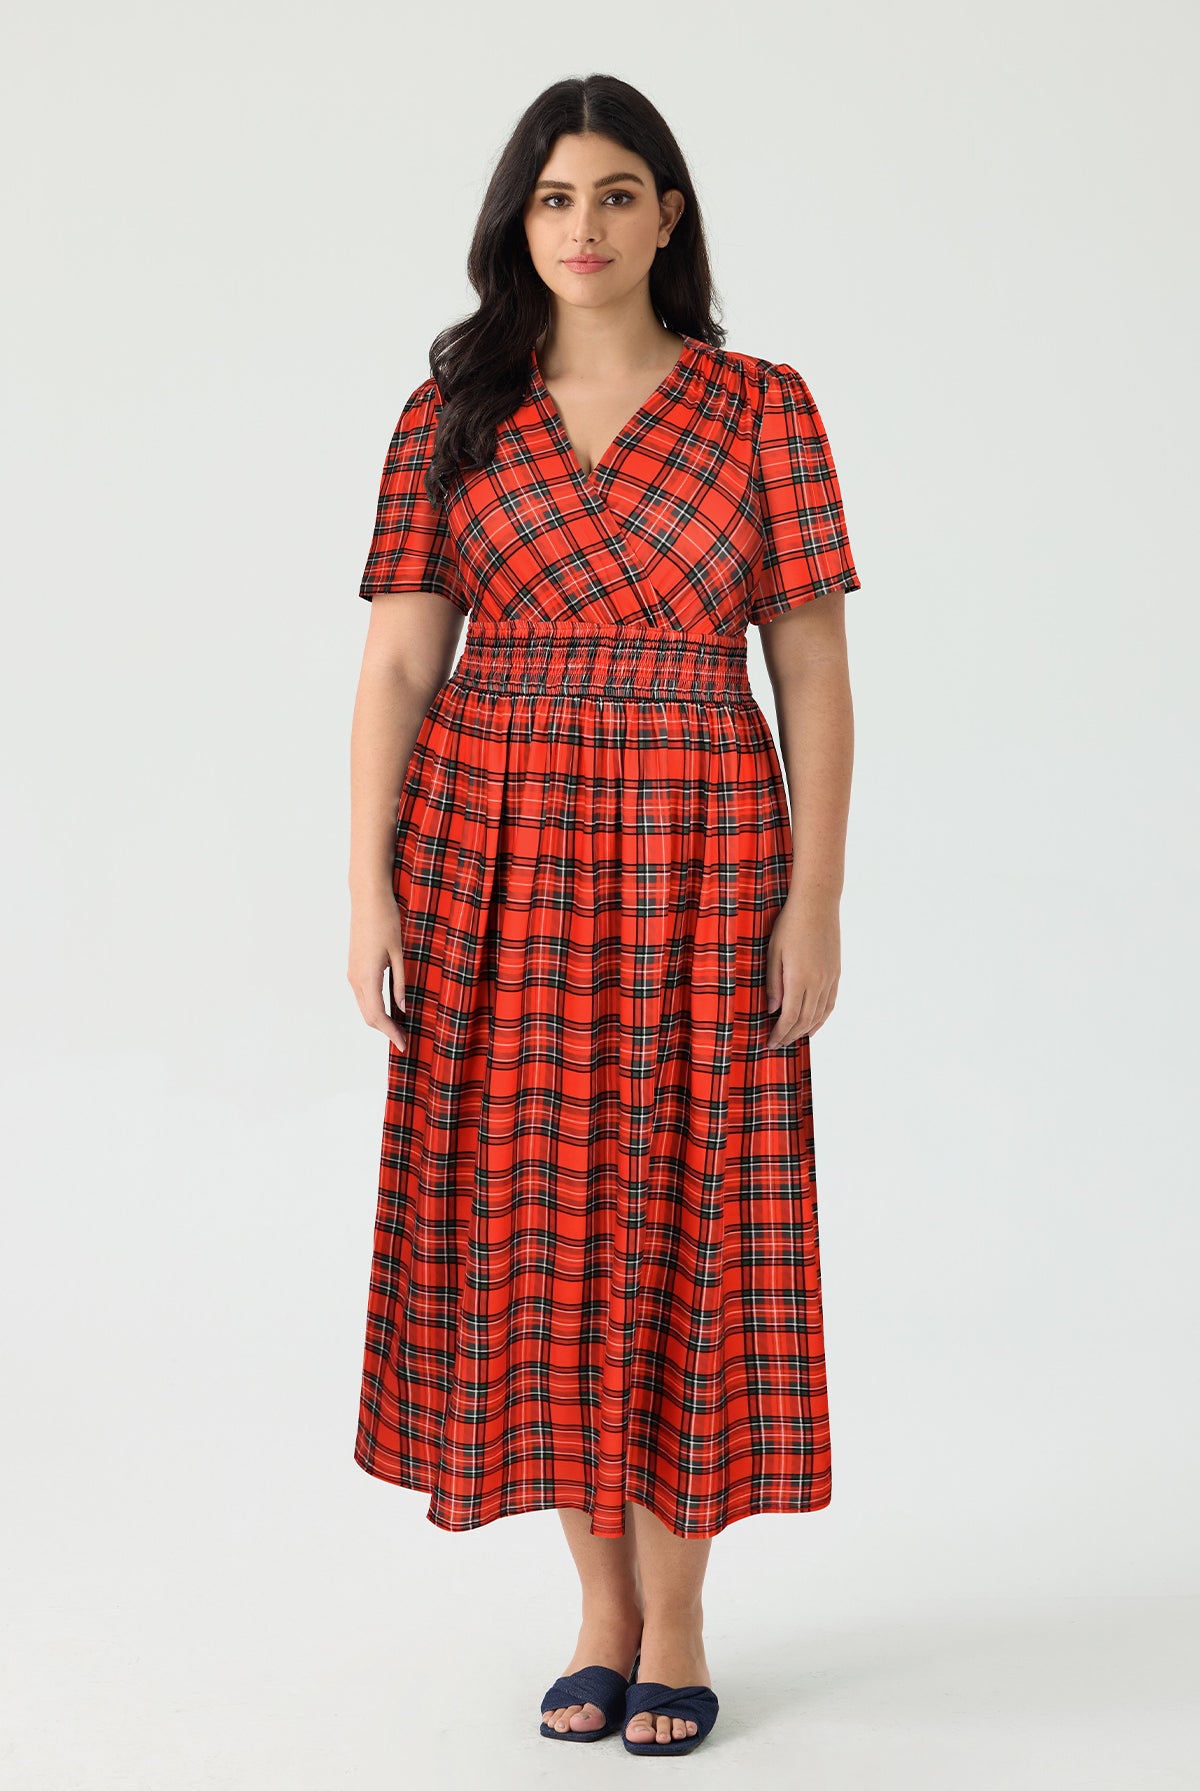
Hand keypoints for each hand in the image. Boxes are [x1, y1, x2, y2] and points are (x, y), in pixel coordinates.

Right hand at [348, 890, 408, 1052]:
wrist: (367, 897)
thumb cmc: (386, 920)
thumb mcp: (399, 953)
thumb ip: (400, 983)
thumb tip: (402, 1008)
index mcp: (367, 976)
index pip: (377, 1015)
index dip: (391, 1033)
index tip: (404, 1045)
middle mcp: (355, 978)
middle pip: (368, 1016)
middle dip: (385, 1031)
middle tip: (404, 1040)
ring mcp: (352, 972)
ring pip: (364, 1006)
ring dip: (379, 1020)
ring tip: (399, 1028)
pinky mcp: (353, 967)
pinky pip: (362, 995)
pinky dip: (374, 1007)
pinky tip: (389, 1008)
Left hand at [764, 891, 840, 1048]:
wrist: (817, 904)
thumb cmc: (789, 925)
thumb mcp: (773, 953)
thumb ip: (773, 983)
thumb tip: (772, 1010)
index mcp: (799, 979)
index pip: (790, 1017)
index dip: (780, 1033)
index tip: (770, 1042)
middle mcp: (818, 982)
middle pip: (805, 1020)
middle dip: (790, 1035)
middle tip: (778, 1044)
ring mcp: (830, 978)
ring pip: (819, 1015)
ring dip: (806, 1030)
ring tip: (793, 1039)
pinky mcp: (836, 972)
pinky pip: (830, 1003)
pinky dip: (822, 1018)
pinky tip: (814, 1025)